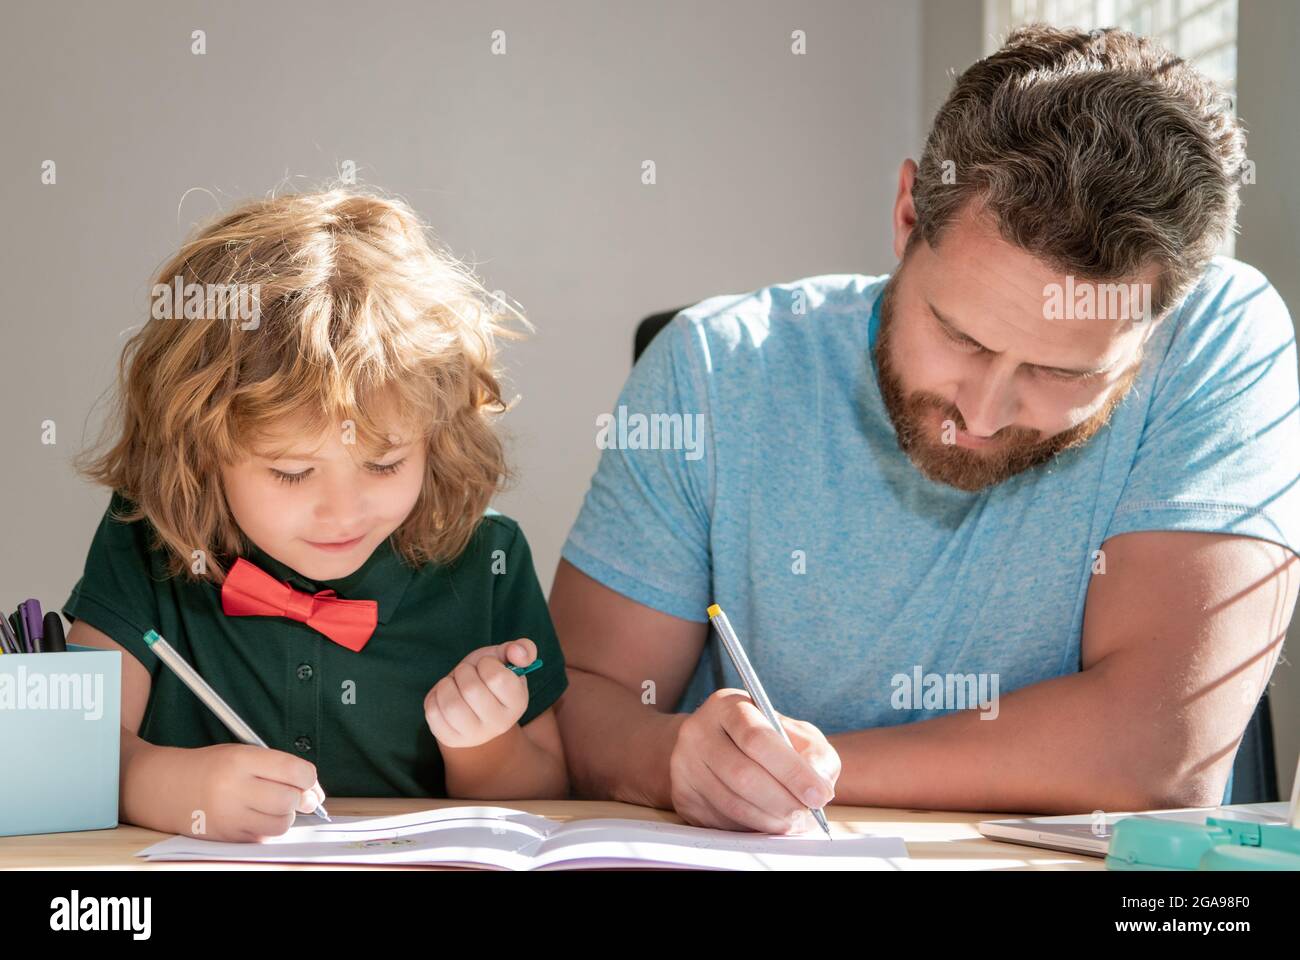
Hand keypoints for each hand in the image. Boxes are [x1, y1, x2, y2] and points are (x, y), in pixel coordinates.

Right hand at [185, 743, 325, 841]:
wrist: (168, 787)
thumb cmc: (213, 768)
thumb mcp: (244, 754)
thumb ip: (281, 768)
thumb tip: (315, 795)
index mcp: (242, 760)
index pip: (295, 771)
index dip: (309, 778)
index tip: (306, 780)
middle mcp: (234, 788)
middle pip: (290, 800)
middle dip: (299, 799)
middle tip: (291, 794)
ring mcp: (229, 816)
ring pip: (281, 824)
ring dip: (285, 816)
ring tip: (270, 805)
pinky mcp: (226, 836)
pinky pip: (264, 837)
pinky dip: (267, 828)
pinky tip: (254, 816)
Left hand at [425, 639, 536, 748]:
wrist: (471, 704)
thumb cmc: (488, 677)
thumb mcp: (504, 658)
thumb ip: (521, 649)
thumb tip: (518, 653)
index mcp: (517, 702)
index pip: (497, 677)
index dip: (486, 663)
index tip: (486, 665)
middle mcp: (500, 724)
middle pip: (471, 689)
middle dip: (464, 671)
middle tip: (467, 673)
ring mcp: (475, 735)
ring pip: (451, 705)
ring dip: (446, 685)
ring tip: (453, 684)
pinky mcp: (451, 740)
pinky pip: (432, 713)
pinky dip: (434, 697)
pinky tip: (444, 697)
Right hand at [668, 689, 839, 833]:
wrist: (713, 745)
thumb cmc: (762, 738)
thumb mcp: (793, 732)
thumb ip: (815, 753)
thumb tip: (820, 785)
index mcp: (727, 706)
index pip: (758, 739)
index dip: (792, 771)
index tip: (819, 794)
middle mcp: (697, 732)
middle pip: (743, 775)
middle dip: (783, 801)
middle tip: (806, 813)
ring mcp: (684, 765)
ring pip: (732, 804)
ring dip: (770, 820)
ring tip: (791, 819)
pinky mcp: (682, 796)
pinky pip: (721, 822)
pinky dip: (751, 827)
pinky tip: (766, 820)